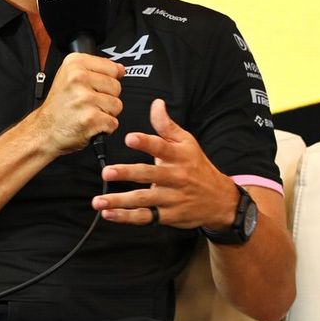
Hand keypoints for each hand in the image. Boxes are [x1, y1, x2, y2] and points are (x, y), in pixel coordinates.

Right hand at [31, 52, 123, 155]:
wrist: (44, 131)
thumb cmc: (58, 107)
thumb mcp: (70, 77)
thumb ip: (97, 69)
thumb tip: (121, 68)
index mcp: (74, 63)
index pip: (113, 68)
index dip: (107, 80)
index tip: (93, 87)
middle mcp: (78, 78)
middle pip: (116, 87)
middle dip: (107, 98)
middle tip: (88, 103)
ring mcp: (84, 98)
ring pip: (117, 105)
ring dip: (106, 114)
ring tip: (88, 113)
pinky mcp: (91, 118)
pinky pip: (113, 122)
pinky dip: (104, 128)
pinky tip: (89, 124)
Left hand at [91, 98, 236, 228]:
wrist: (220, 200)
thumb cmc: (197, 166)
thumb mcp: (187, 142)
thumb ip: (167, 125)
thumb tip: (156, 103)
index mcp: (178, 156)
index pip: (161, 147)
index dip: (146, 143)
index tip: (130, 138)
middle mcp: (175, 177)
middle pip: (149, 175)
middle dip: (126, 173)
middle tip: (106, 172)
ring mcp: (171, 198)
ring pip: (143, 199)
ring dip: (119, 200)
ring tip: (99, 201)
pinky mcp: (168, 216)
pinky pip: (145, 217)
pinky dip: (126, 217)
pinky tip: (109, 213)